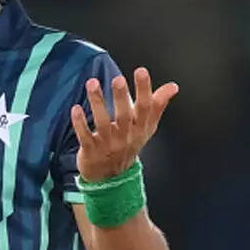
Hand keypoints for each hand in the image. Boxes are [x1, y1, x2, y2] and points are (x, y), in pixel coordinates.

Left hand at [70, 67, 178, 181]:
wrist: (111, 177)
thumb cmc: (128, 144)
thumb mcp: (147, 128)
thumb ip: (158, 105)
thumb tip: (173, 87)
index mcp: (140, 128)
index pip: (145, 107)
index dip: (144, 89)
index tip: (141, 71)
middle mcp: (125, 136)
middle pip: (125, 116)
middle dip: (122, 97)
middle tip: (118, 79)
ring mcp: (107, 144)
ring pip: (103, 123)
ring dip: (98, 103)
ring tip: (93, 83)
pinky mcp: (91, 150)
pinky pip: (85, 136)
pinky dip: (80, 123)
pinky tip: (76, 108)